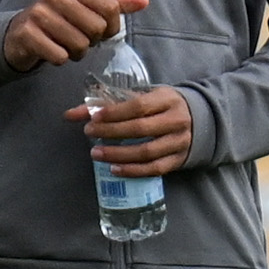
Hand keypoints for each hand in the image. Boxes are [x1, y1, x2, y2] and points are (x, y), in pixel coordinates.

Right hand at [3, 0, 145, 71]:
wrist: (20, 35)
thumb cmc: (60, 24)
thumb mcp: (87, 11)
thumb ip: (115, 6)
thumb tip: (144, 1)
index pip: (111, 9)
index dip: (111, 28)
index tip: (100, 33)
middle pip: (96, 28)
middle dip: (91, 42)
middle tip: (78, 40)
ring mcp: (39, 14)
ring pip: (79, 45)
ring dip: (75, 54)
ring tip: (65, 47)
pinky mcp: (27, 34)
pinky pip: (59, 56)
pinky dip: (59, 60)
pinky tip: (51, 52)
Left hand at [72, 83, 195, 177]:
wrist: (199, 120)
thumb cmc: (161, 106)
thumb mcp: (141, 97)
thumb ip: (107, 104)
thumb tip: (70, 114)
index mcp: (167, 99)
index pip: (138, 106)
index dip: (114, 112)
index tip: (93, 117)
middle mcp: (176, 120)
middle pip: (141, 129)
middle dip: (111, 132)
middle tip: (89, 133)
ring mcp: (179, 142)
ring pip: (147, 152)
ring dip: (118, 155)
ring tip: (96, 153)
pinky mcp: (178, 160)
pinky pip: (154, 169)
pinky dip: (133, 171)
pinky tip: (114, 169)